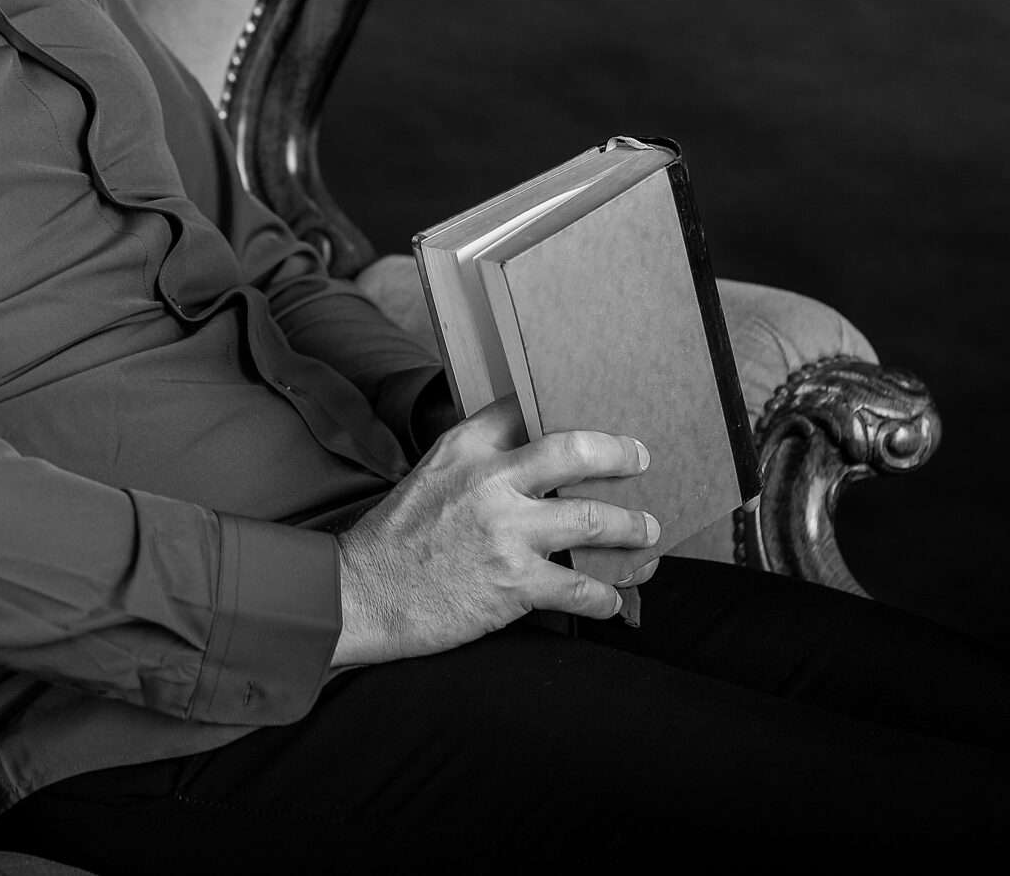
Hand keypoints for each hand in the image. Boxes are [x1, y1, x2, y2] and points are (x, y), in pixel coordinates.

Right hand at [330, 395, 657, 666]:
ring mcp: (505, 532)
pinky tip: (614, 599)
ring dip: (631, 529)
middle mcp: (489, 481)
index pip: (525, 411)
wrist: (363, 594)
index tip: (594, 420)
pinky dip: (607, 595)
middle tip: (641, 459)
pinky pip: (580, 587)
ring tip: (646, 533)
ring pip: (593, 520)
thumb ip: (475, 459)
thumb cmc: (395, 539)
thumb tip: (530, 454)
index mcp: (465, 448)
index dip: (564, 410)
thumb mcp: (428, 476)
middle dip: (619, 454)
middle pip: (575, 453)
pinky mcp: (515, 583)